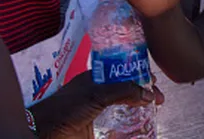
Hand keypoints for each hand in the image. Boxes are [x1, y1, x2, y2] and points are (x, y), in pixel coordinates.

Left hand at [29, 71, 163, 138]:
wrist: (44, 134)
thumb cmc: (64, 108)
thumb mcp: (96, 95)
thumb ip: (123, 91)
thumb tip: (149, 93)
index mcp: (97, 78)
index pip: (124, 71)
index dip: (141, 74)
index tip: (156, 83)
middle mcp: (99, 93)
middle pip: (128, 89)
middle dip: (145, 92)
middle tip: (159, 100)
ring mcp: (99, 111)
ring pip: (125, 106)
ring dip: (140, 108)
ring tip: (153, 111)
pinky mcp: (97, 128)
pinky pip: (119, 124)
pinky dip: (131, 124)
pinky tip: (139, 126)